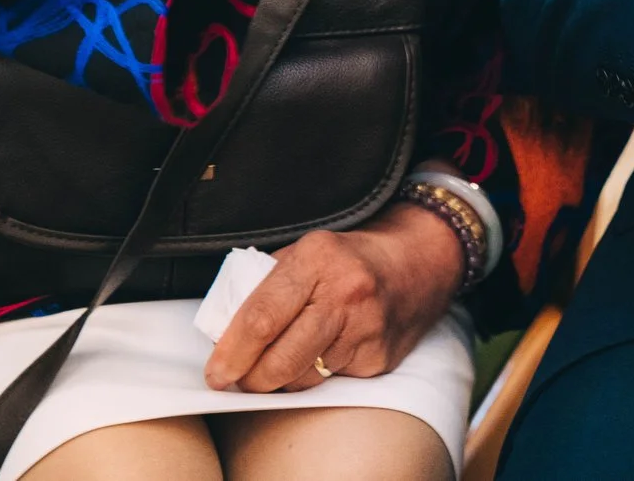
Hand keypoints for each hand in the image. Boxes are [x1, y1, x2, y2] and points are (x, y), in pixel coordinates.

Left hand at [202, 202, 464, 392]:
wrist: (418, 262)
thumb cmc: (350, 258)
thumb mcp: (306, 252)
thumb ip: (267, 284)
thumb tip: (224, 331)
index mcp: (317, 259)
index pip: (262, 317)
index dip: (232, 352)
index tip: (215, 374)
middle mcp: (345, 294)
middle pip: (282, 358)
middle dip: (251, 380)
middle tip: (237, 381)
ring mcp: (366, 329)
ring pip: (305, 377)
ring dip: (281, 381)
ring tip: (274, 367)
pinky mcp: (380, 358)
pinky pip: (333, 381)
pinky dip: (316, 376)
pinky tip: (319, 356)